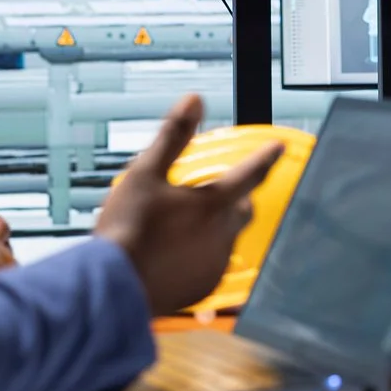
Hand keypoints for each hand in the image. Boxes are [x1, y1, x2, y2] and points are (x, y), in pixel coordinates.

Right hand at [95, 94, 283, 314]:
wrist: (112, 287)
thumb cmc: (126, 231)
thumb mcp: (144, 172)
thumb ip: (173, 136)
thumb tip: (194, 102)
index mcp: (213, 205)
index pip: (250, 173)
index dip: (265, 157)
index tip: (277, 148)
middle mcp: (221, 236)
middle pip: (242, 208)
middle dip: (235, 196)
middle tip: (212, 191)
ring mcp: (214, 265)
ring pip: (227, 237)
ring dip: (215, 226)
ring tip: (182, 224)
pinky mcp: (203, 288)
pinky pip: (212, 264)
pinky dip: (201, 253)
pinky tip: (176, 251)